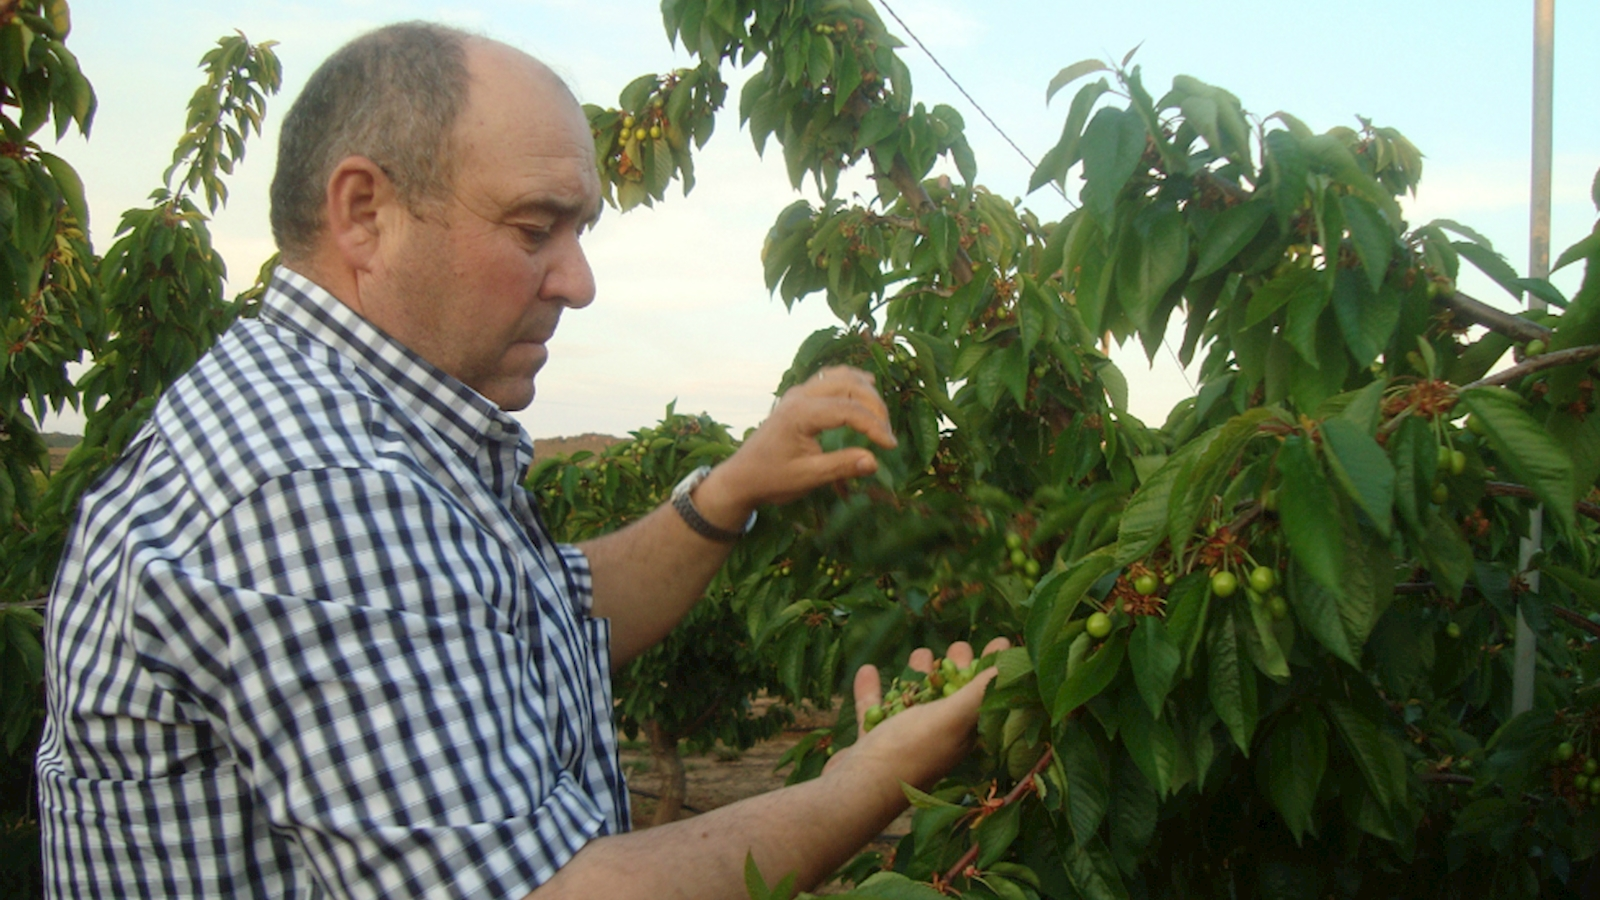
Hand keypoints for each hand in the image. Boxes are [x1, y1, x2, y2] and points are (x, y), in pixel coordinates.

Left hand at [690, 366, 896, 528]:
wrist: (742, 476)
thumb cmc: (772, 478)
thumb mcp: (807, 478)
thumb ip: (841, 466)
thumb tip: (874, 461)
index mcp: (800, 414)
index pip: (848, 410)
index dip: (874, 426)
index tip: (891, 446)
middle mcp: (799, 396)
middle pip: (848, 386)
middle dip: (874, 406)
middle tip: (887, 434)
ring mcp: (797, 393)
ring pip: (840, 377)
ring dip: (865, 391)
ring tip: (881, 416)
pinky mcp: (798, 396)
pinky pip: (829, 378)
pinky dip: (851, 381)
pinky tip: (866, 388)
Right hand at [826, 637, 1010, 791]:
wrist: (858, 789)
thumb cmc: (910, 751)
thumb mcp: (952, 717)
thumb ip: (980, 691)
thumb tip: (1017, 668)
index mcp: (961, 734)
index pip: (985, 696)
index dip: (994, 670)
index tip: (1001, 642)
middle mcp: (937, 738)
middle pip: (952, 698)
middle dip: (956, 670)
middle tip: (958, 646)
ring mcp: (903, 742)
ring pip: (915, 702)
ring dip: (918, 676)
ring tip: (919, 653)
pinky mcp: (874, 744)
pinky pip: (875, 711)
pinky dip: (874, 691)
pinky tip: (868, 671)